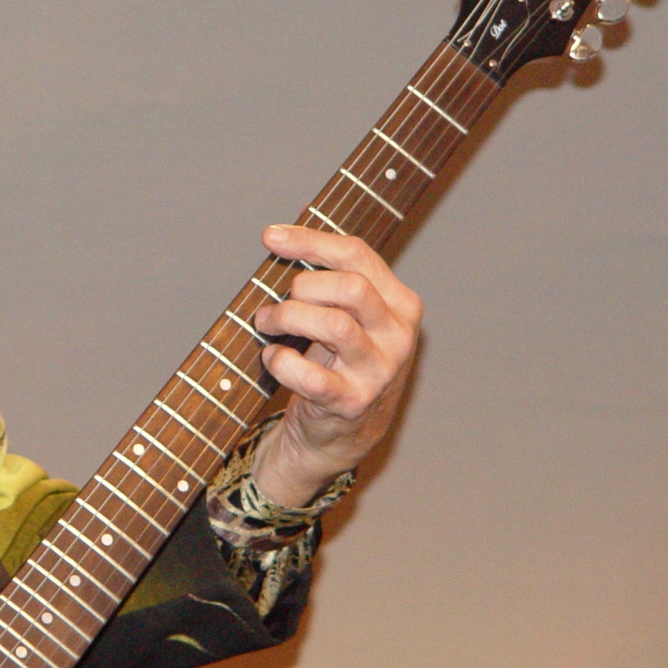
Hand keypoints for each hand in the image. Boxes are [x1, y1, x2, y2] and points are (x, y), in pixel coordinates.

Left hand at [249, 223, 422, 507]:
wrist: (343, 432)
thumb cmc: (339, 360)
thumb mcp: (348, 314)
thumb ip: (327, 275)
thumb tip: (279, 234)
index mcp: (400, 304)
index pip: (357, 254)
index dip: (310, 241)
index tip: (270, 237)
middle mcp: (398, 336)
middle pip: (350, 287)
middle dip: (302, 286)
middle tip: (276, 302)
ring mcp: (379, 372)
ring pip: (333, 325)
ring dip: (286, 318)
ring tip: (266, 324)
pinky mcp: (352, 402)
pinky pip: (310, 375)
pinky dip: (281, 362)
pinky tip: (272, 358)